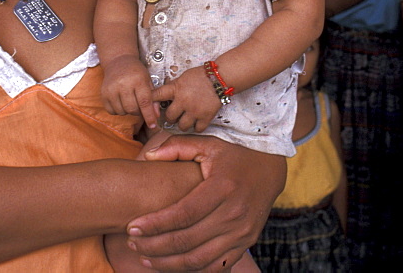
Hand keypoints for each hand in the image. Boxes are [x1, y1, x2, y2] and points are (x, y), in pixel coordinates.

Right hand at [101, 54, 159, 128]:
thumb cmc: (136, 72)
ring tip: (130, 101)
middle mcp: (124, 84)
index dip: (149, 116)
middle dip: (138, 112)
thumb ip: (154, 99)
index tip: (153, 125)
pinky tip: (121, 101)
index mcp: (138, 80)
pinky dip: (118, 110)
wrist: (118, 61)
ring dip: (128, 111)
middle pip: (132, 109)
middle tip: (140, 107)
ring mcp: (112, 89)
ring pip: (122, 111)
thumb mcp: (148, 81)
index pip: (144, 102)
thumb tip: (156, 116)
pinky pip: (111, 111)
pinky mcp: (103, 93)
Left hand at [126, 136, 285, 270]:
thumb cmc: (233, 154)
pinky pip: (216, 266)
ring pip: (199, 259)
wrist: (270, 168)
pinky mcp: (246, 242)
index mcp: (223, 187)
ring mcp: (242, 232)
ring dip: (168, 263)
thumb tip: (148, 157)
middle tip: (133, 243)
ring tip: (145, 257)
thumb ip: (177, 147)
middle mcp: (234, 213)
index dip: (155, 224)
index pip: (183, 214)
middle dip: (155, 245)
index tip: (132, 227)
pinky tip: (171, 265)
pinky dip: (192, 270)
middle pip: (187, 240)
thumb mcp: (208, 143)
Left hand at [152, 66, 222, 132]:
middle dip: (170, 117)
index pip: (156, 96)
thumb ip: (174, 87)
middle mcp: (183, 101)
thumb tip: (164, 95)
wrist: (220, 77)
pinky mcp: (206, 116)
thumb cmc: (201, 75)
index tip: (147, 106)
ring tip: (185, 120)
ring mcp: (194, 110)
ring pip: (182, 126)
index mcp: (176, 89)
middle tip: (174, 115)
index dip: (150, 102)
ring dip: (182, 124)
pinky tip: (196, 122)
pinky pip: (197, 129)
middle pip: (169, 117)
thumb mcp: (183, 77)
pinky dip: (196, 127)